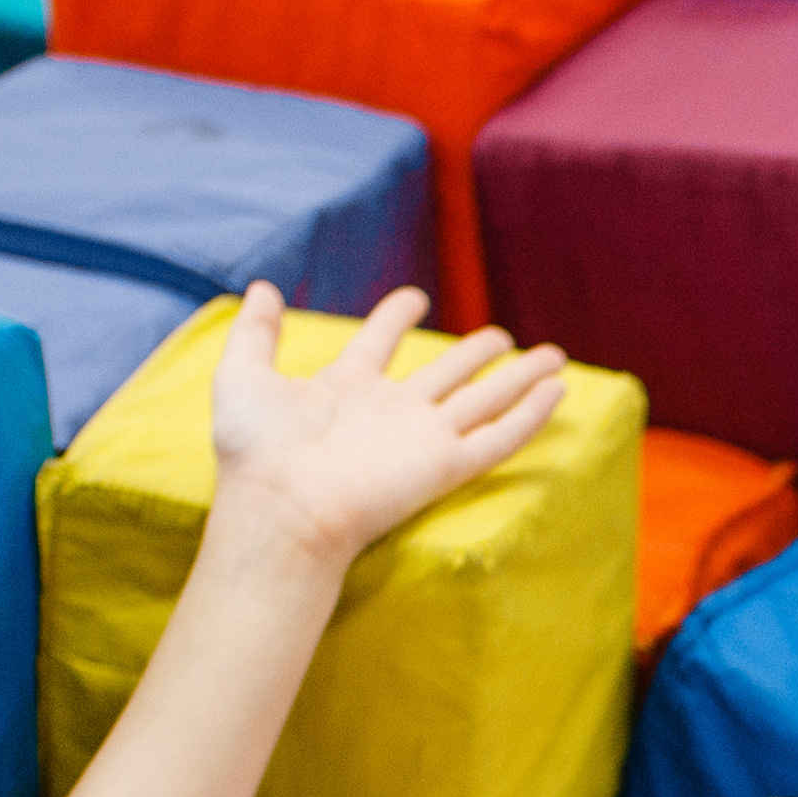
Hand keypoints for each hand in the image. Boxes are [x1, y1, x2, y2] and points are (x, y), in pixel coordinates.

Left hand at [206, 283, 570, 570]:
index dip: (396, 316)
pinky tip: (555, 393)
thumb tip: (262, 287)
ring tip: (552, 357)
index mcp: (348, 388)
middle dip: (478, 352)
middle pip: (448, 373)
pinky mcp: (445, 466)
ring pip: (485, 399)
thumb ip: (255, 330)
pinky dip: (530, 416)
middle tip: (504, 337)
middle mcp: (391, 412)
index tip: (415, 298)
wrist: (281, 508)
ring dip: (519, 377)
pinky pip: (498, 437)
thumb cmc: (256, 452)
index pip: (381, 342)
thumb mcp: (242, 375)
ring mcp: (422, 438)